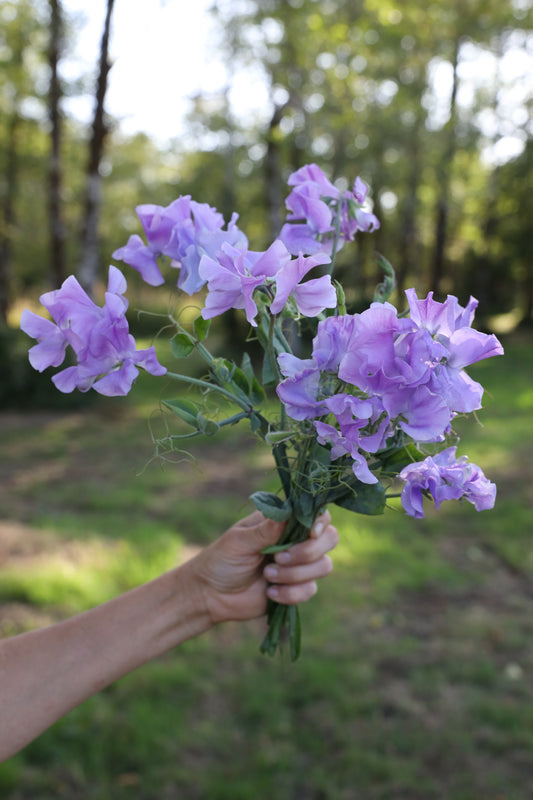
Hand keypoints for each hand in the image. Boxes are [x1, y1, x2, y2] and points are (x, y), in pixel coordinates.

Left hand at [187, 510, 338, 625]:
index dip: (320, 522)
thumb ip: (266, 530)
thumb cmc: (221, 560)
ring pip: (324, 566)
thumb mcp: (240, 541)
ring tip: (267, 575)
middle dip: (308, 551)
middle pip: (330, 538)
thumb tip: (290, 513)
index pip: (316, 514)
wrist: (211, 595)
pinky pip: (310, 590)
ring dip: (295, 574)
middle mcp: (296, 540)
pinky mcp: (296, 589)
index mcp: (283, 522)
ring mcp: (299, 565)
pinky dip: (290, 593)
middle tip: (278, 558)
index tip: (311, 533)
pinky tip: (269, 593)